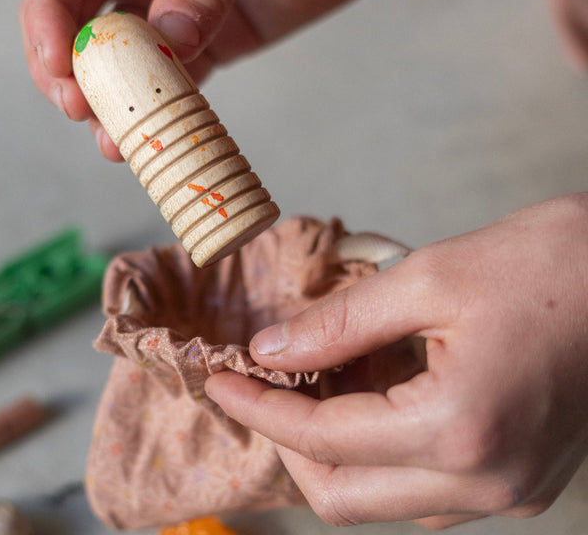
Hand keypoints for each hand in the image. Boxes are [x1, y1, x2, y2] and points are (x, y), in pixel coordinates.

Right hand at [20, 0, 424, 159]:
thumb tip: (165, 45)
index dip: (46, 15)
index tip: (59, 65)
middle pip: (73, 16)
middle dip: (67, 66)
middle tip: (79, 109)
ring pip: (116, 55)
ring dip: (109, 97)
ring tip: (113, 138)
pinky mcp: (206, 34)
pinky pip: (171, 77)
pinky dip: (159, 107)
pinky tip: (152, 135)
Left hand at [205, 194, 587, 527]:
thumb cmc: (544, 263)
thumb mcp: (426, 277)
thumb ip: (338, 324)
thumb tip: (269, 350)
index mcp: (460, 429)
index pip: (323, 439)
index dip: (258, 409)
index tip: (218, 380)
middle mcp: (488, 481)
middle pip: (345, 497)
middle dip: (287, 443)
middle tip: (256, 386)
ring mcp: (510, 490)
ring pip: (385, 500)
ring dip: (332, 449)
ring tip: (311, 382)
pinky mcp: (522, 479)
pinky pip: (427, 488)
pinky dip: (380, 450)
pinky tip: (367, 393)